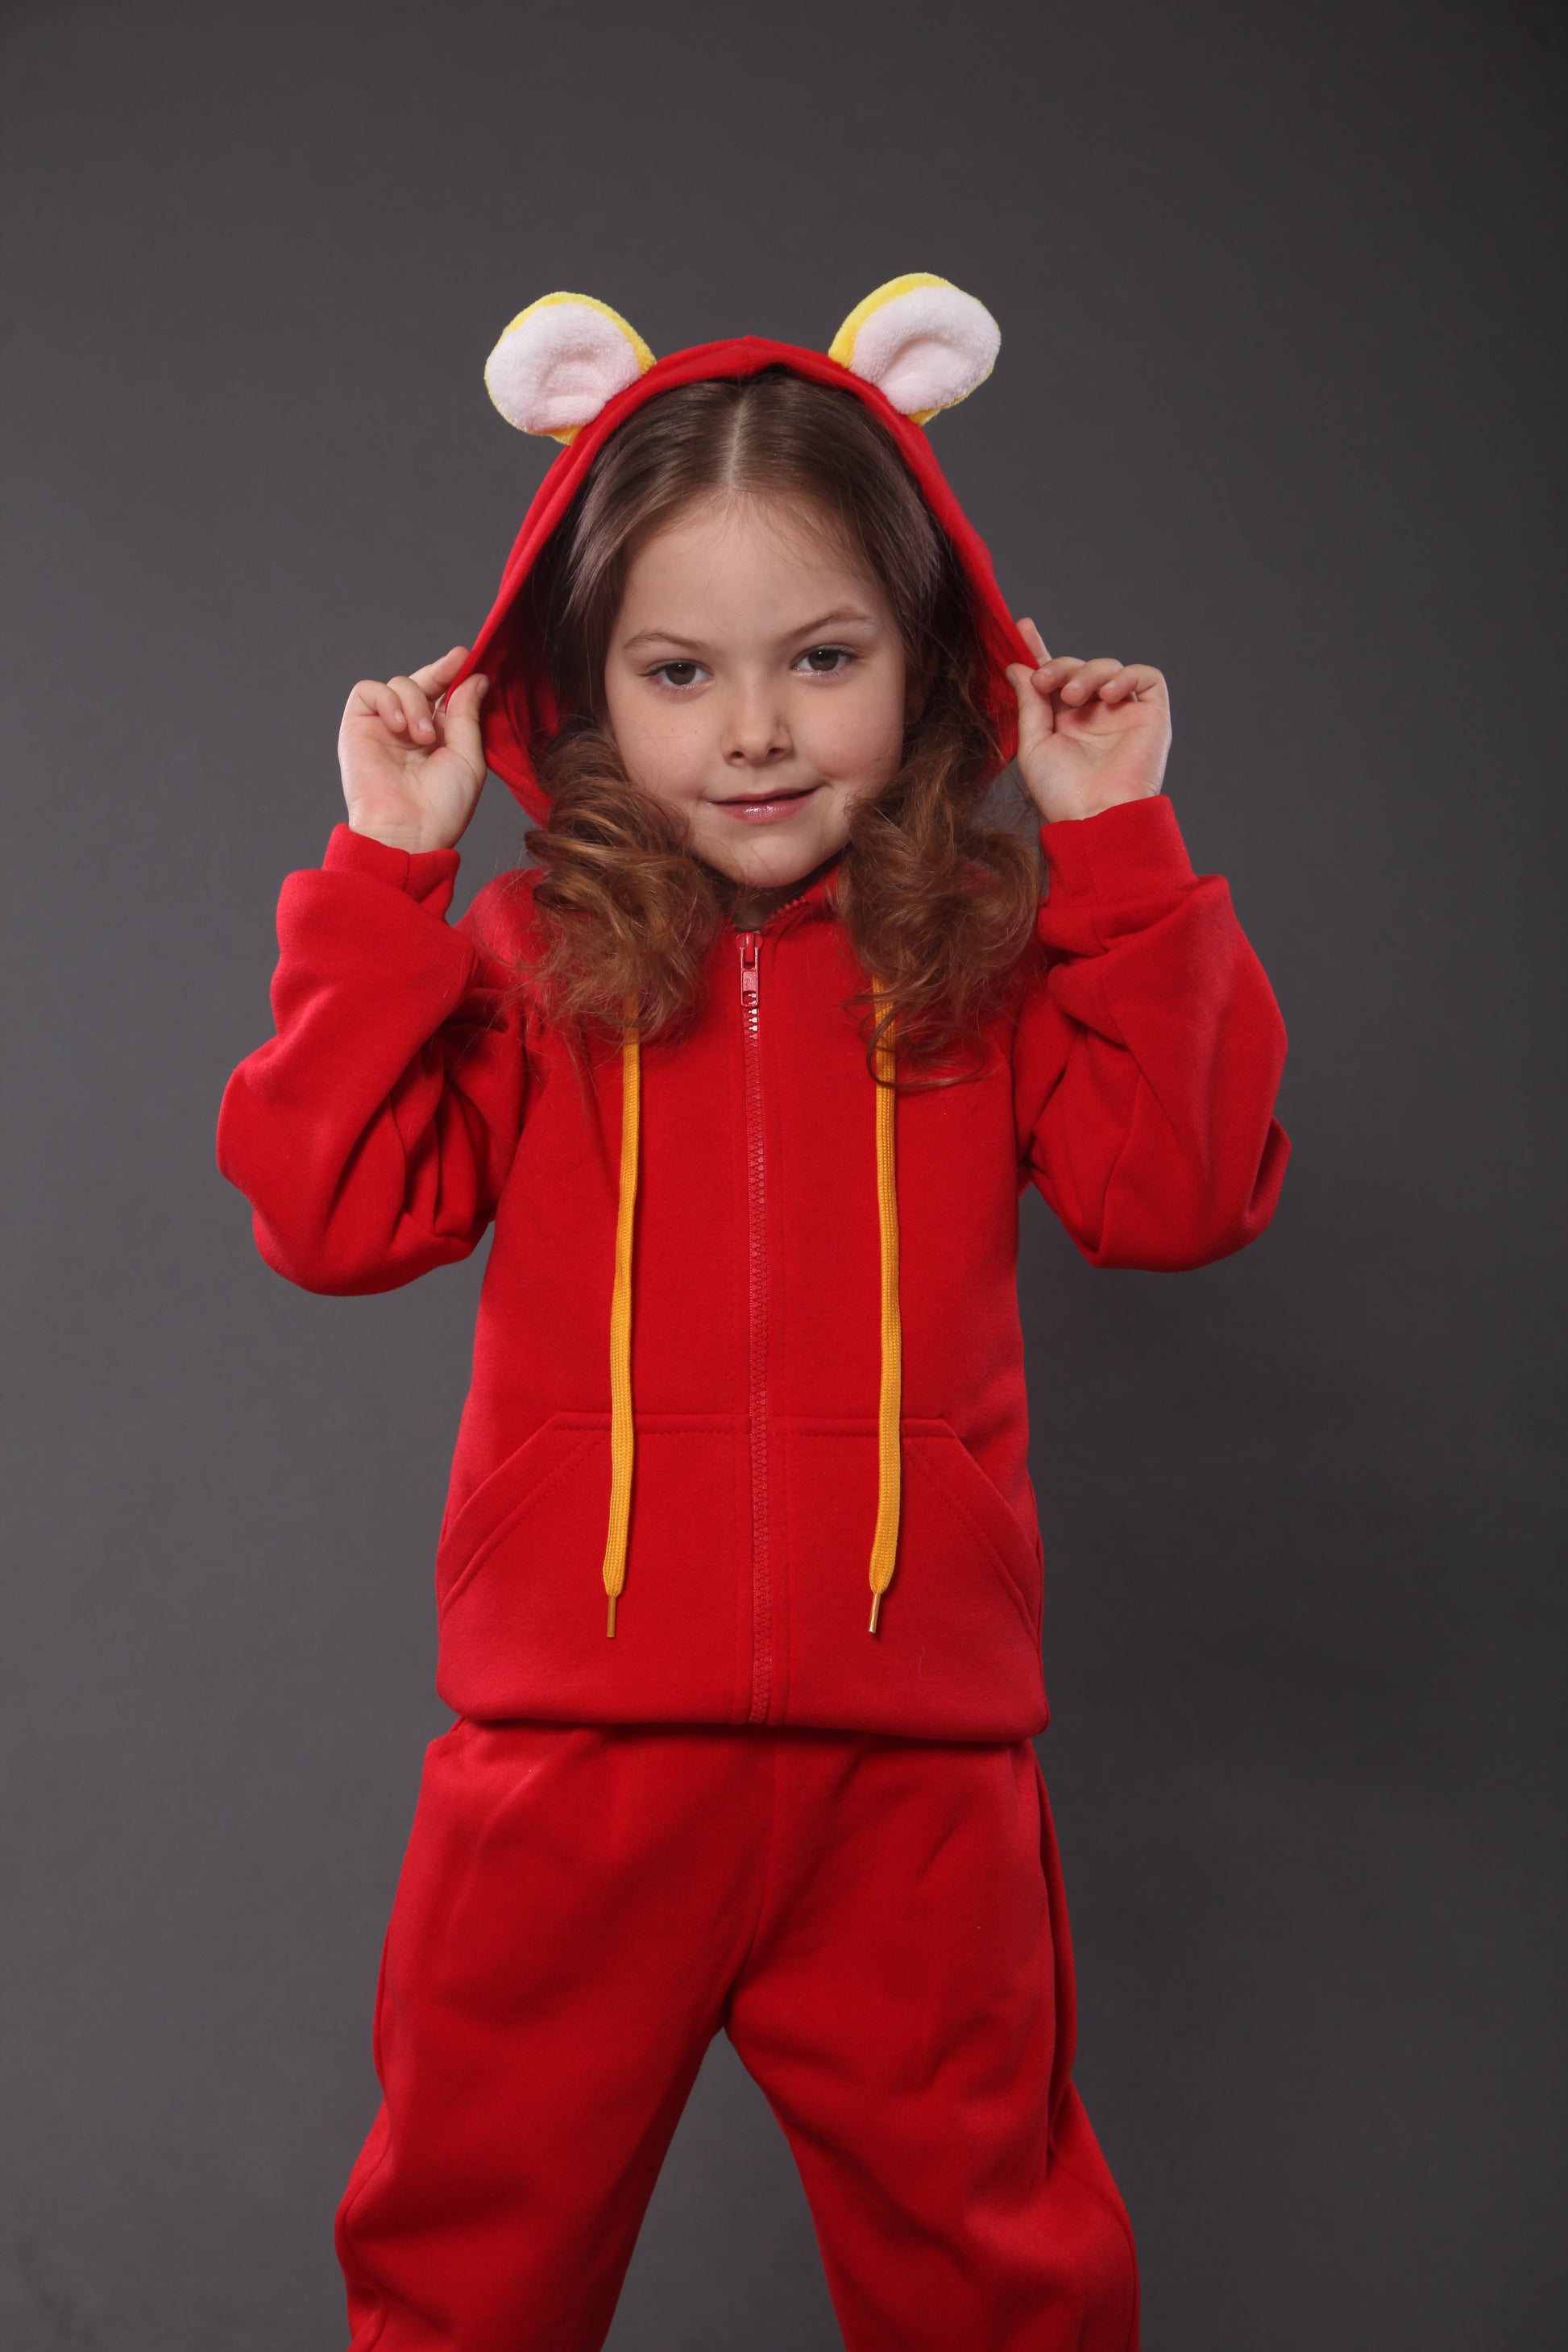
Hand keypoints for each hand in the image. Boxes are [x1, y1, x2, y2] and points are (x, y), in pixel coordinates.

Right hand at [338, 646, 489, 853]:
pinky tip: (399, 727)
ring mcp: (383, 727)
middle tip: (454, 666)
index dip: (454, 674)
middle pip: (422, 682)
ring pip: (399, 683)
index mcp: (440, 737)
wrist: (408, 832)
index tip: (467, 658)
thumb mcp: (467, 757)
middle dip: (438, 672)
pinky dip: (387, 701)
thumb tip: (475, 678)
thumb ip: (467, 715)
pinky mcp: (357, 726)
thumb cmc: (442, 807)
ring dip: (415, 703)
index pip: (445, 694)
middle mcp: (411, 729)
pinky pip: (368, 691)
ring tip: (423, 737)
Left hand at [1006, 618, 1170, 825]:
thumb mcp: (1034, 745)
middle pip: (1078, 667)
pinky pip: (1147, 677)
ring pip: (1109, 667)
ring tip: (1073, 697)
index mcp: (1064, 719)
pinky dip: (1128, 675)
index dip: (1039, 650)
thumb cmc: (1062, 793)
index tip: (1021, 627)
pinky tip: (1109, 693)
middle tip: (1045, 682)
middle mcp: (1094, 713)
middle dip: (1059, 667)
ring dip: (1087, 673)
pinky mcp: (1152, 716)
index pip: (1053, 676)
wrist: (1095, 817)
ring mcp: (1123, 713)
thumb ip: (1028, 703)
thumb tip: (1017, 666)